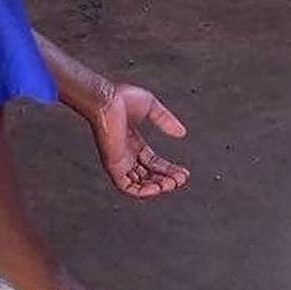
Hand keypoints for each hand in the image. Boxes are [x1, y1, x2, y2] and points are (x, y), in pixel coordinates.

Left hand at [86, 81, 189, 198]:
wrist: (106, 99)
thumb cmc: (120, 98)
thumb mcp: (151, 107)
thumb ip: (165, 120)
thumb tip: (181, 133)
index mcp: (132, 142)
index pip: (152, 162)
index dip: (168, 169)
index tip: (184, 173)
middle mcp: (124, 153)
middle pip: (147, 175)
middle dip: (166, 179)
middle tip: (181, 180)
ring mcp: (118, 160)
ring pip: (138, 184)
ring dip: (157, 187)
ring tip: (173, 184)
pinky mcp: (112, 164)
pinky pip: (126, 186)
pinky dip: (142, 191)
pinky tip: (158, 188)